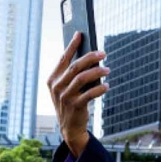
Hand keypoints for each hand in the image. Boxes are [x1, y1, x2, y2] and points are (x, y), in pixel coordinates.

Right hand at [48, 33, 109, 156]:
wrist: (69, 128)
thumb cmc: (71, 102)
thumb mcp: (67, 88)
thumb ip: (74, 74)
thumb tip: (91, 57)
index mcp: (52, 79)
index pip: (63, 58)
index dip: (71, 45)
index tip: (80, 34)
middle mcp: (57, 87)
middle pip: (75, 66)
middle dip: (90, 57)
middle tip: (103, 53)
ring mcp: (64, 97)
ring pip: (82, 78)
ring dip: (97, 72)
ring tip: (108, 69)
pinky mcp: (74, 106)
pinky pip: (89, 94)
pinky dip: (99, 88)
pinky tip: (106, 85)